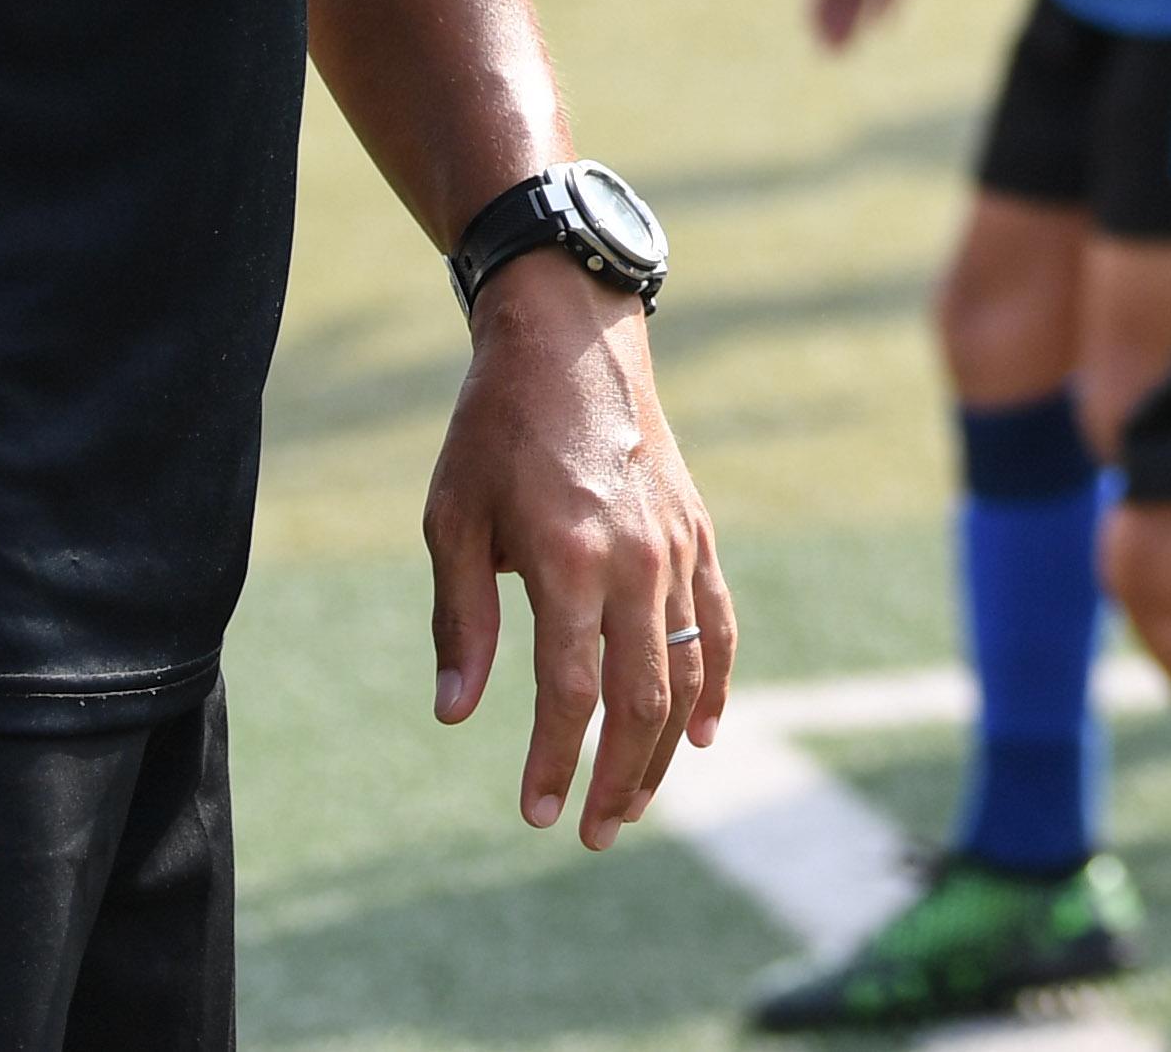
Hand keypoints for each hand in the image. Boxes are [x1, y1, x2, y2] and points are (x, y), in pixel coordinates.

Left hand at [423, 254, 730, 848]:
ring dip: (665, 748)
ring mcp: (676, 546)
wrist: (569, 338)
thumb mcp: (452, 518)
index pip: (570, 692)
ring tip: (635, 801)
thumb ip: (459, 620)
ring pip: (688, 672)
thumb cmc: (495, 429)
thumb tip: (457, 712)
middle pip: (642, 697)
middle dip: (619, 778)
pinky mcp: (697, 532)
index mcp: (567, 558)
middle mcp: (635, 559)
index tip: (536, 813)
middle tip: (592, 832)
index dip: (556, 761)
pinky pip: (719, 624)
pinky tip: (703, 733)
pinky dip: (718, 682)